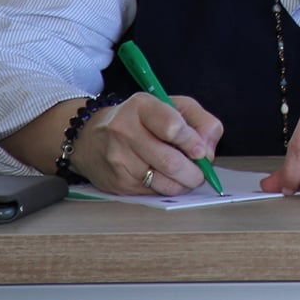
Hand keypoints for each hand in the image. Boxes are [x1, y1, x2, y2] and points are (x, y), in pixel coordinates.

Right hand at [77, 93, 223, 195]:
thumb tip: (209, 149)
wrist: (90, 138)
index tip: (201, 151)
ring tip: (188, 178)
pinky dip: (167, 190)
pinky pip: (152, 193)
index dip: (191, 142)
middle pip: (170, 161)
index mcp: (142, 106)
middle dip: (194, 172)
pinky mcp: (116, 182)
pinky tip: (168, 180)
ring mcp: (118, 159)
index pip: (172, 127)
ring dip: (183, 184)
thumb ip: (199, 121)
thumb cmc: (141, 120)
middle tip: (201, 173)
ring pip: (163, 182)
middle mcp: (125, 131)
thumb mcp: (172, 106)